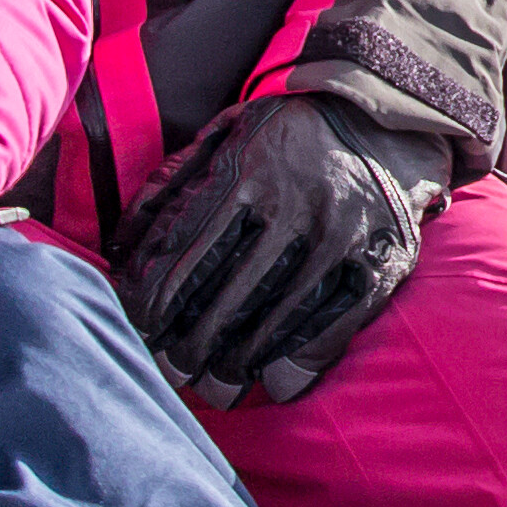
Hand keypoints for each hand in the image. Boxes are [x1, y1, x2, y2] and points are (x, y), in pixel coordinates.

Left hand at [113, 94, 447, 405]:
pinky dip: (297, 362)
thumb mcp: (225, 134)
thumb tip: (119, 249)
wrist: (387, 122)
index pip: (185, 252)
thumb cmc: (288, 135)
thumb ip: (171, 183)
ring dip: (237, 362)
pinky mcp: (379, 264)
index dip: (154, 299)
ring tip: (213, 385)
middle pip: (226, 295)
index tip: (139, 328)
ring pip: (274, 320)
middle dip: (190, 344)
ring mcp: (340, 239)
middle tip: (170, 372)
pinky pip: (331, 327)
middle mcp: (294, 206)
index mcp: (248, 170)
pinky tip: (272, 381)